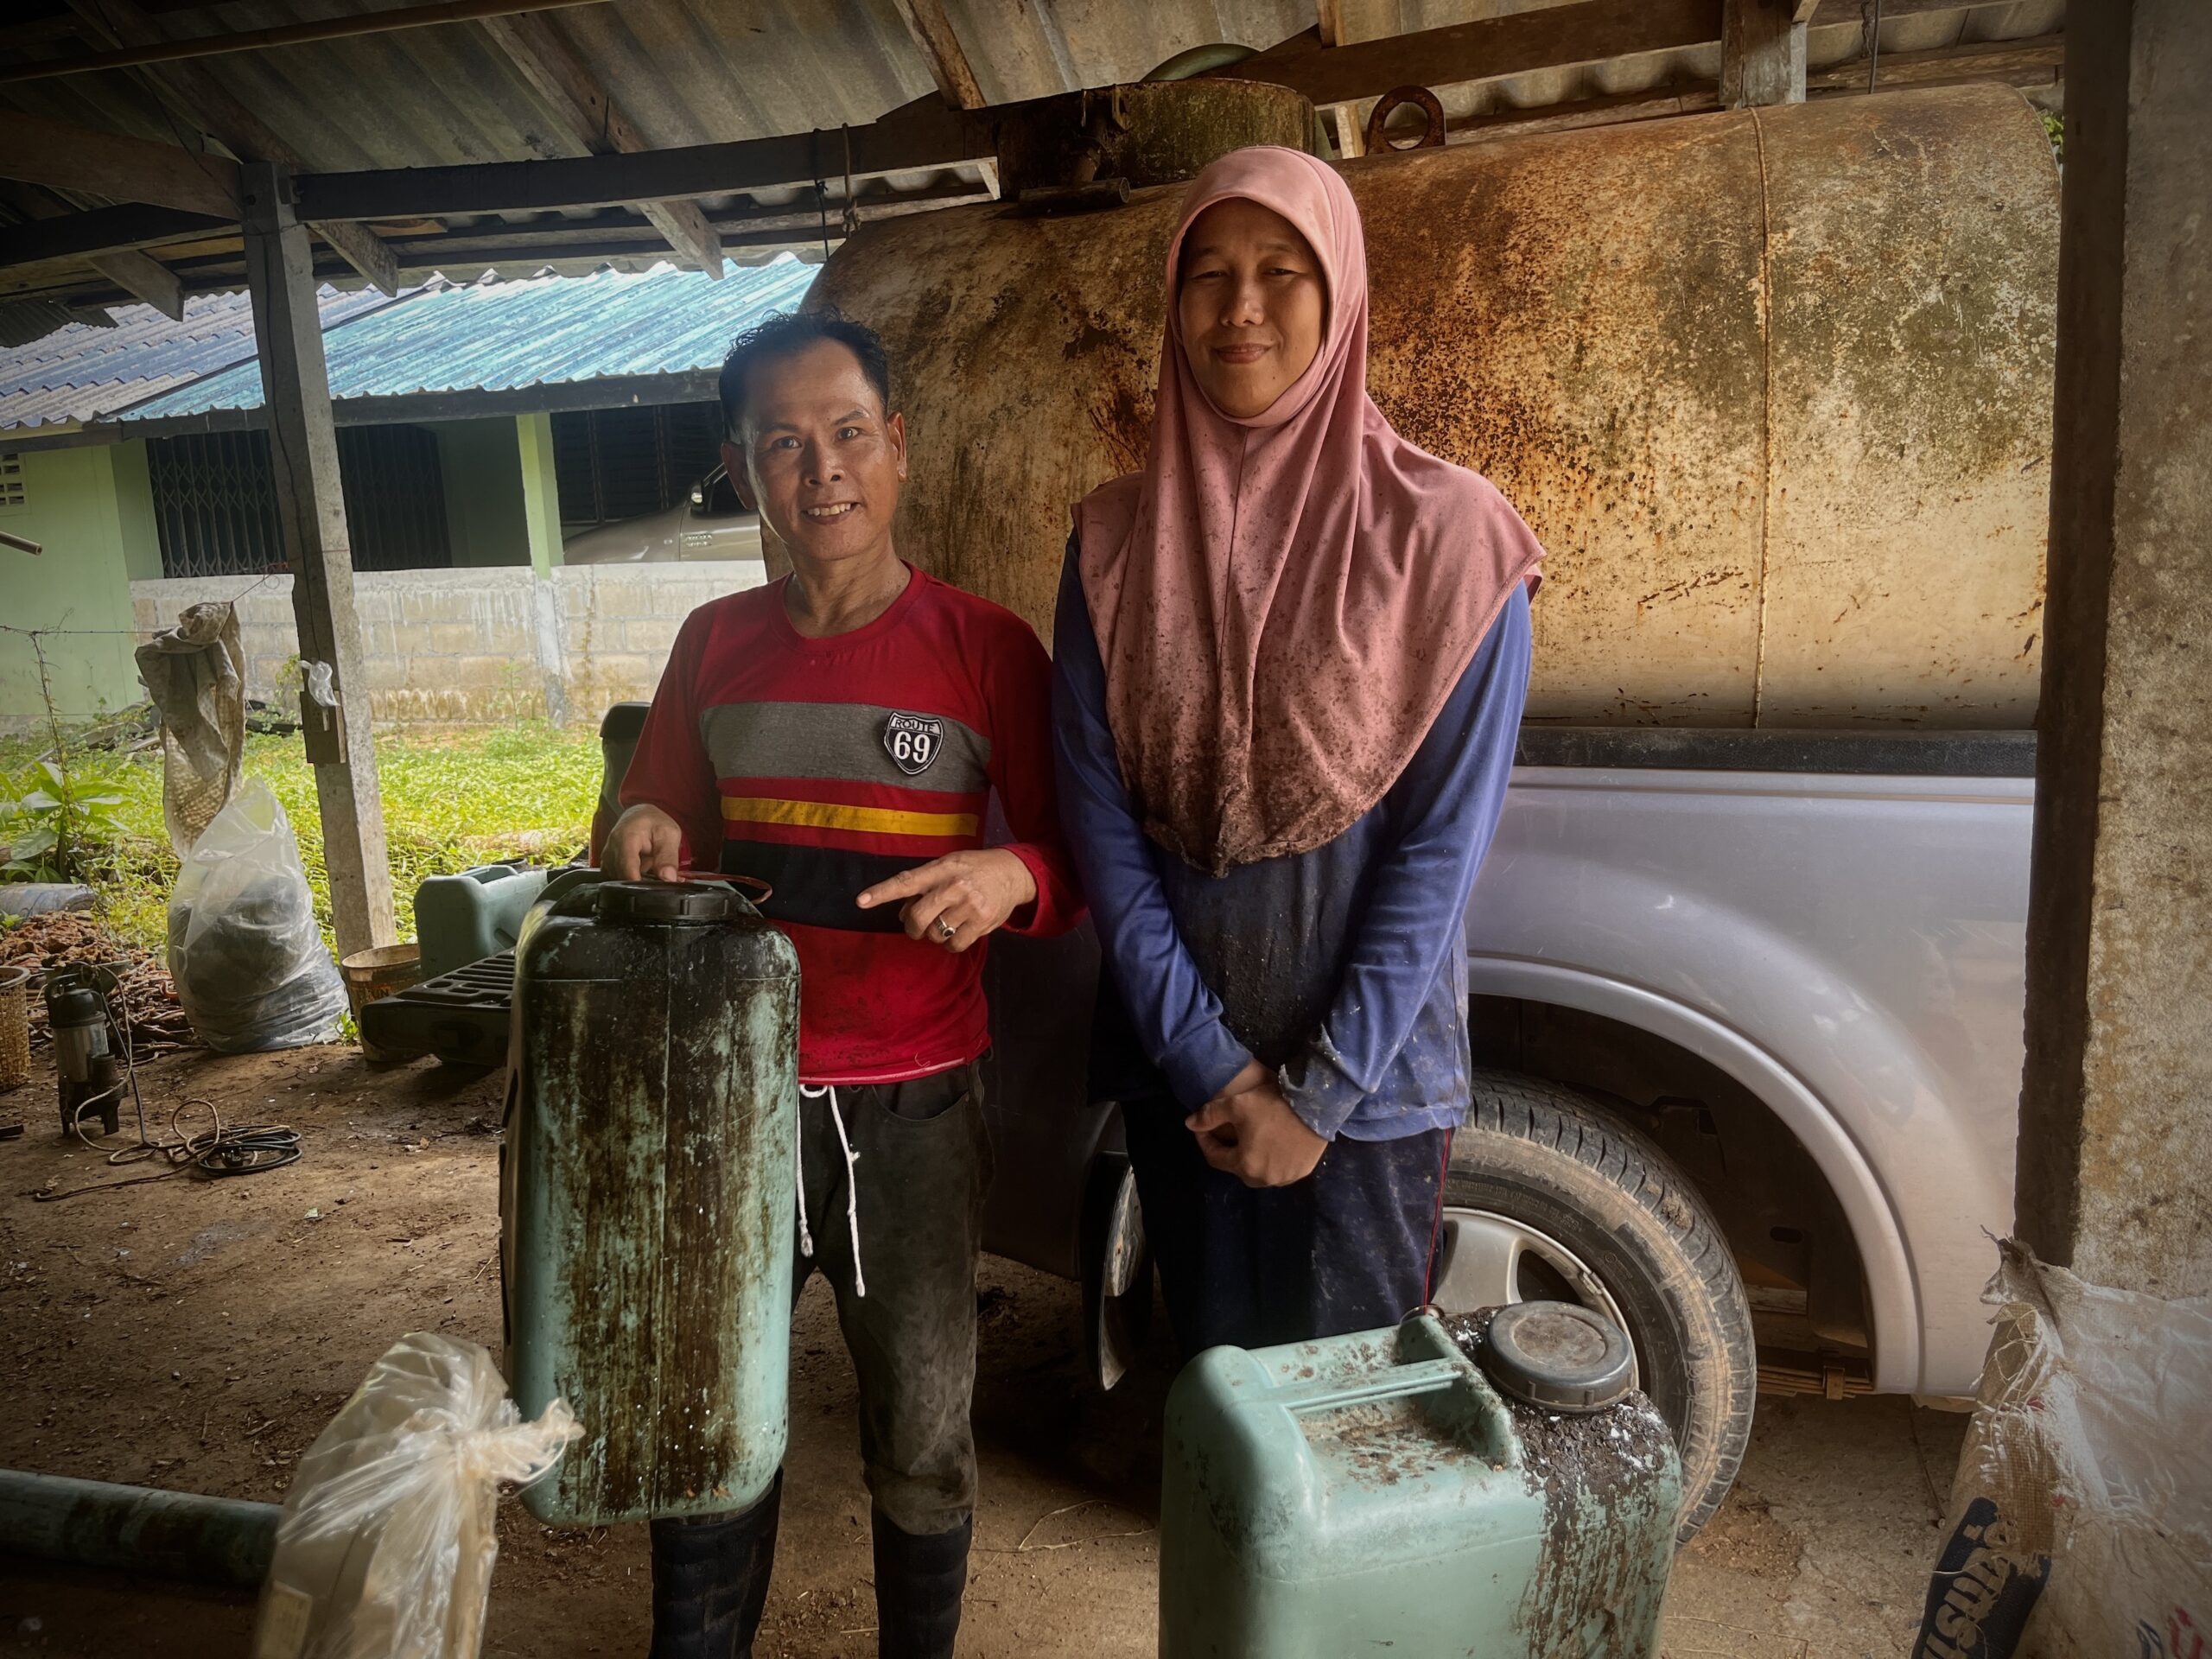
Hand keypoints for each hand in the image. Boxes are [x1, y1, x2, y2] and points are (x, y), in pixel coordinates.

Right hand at [602, 804, 683, 880]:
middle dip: (642, 885)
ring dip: (637, 882)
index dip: (637, 883)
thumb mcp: (669, 834)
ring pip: (620, 881)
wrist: (639, 816)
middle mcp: (612, 848)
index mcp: (626, 838)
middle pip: (622, 877)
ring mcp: (607, 857)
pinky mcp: (607, 865)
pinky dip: (630, 880)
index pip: (627, 867)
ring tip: (652, 872)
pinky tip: (642, 874)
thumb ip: (668, 857)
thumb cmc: (654, 823)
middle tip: (660, 882)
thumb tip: (668, 879)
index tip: (651, 892)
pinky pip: (617, 879)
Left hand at [856, 848, 1036, 951]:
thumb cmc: (972, 869)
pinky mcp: (982, 923)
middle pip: (918, 917)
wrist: (1012, 873)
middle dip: (912, 927)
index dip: (882, 892)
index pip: (906, 881)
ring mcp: (970, 905)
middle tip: (917, 927)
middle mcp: (955, 886)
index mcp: (942, 868)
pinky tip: (958, 931)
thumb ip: (923, 885)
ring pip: (935, 934)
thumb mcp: (947, 865)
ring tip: (946, 922)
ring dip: (934, 934)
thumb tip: (902, 913)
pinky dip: (950, 943)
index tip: (861, 901)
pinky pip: (953, 945)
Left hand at [1187, 1074, 1327, 1188]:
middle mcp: (1265, 1178)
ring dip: (1251, 1158)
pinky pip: (1280, 1169)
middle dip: (1229, 1152)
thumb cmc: (1274, 1106)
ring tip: (1251, 1138)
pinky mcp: (1303, 1171)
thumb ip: (1210, 1115)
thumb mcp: (1236, 1105)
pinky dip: (1272, 1160)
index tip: (1202, 1129)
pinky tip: (1272, 1143)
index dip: (1205, 1142)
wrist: (1317, 1106)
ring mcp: (1286, 1177)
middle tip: (1228, 1133)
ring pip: (1260, 1171)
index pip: (1215, 1158)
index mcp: (1245, 1165)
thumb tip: (1189, 1124)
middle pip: (1237, 1168)